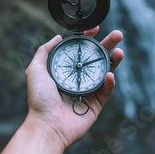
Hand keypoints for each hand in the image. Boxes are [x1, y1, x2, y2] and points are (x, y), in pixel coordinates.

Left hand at [25, 26, 123, 149]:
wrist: (47, 125)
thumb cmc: (39, 99)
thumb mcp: (35, 70)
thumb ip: (44, 51)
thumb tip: (57, 37)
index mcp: (65, 70)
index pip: (80, 51)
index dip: (88, 39)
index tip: (96, 28)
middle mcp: (78, 79)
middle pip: (96, 59)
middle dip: (108, 46)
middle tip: (118, 35)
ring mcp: (88, 92)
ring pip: (105, 73)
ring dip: (113, 61)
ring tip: (119, 52)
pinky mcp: (95, 105)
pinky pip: (106, 91)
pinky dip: (110, 82)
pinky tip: (110, 75)